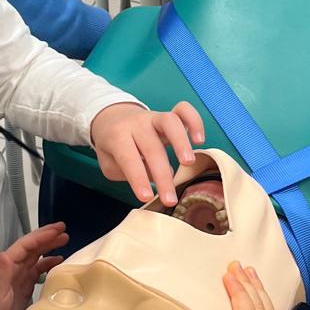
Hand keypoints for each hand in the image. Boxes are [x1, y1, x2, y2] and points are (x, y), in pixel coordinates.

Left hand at [0, 222, 68, 309]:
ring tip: (65, 239)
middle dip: (47, 236)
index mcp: (5, 266)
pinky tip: (59, 260)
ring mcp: (20, 276)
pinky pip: (38, 270)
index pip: (25, 246)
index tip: (57, 230)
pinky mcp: (25, 286)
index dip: (40, 236)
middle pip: (32, 247)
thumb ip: (0, 275)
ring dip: (49, 246)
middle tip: (64, 229)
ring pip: (36, 256)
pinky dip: (49, 263)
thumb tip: (6, 254)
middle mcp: (13, 268)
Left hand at [90, 100, 204, 206]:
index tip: (146, 197)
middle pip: (152, 148)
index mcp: (117, 136)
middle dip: (163, 176)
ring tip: (189, 163)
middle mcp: (137, 124)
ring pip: (170, 122)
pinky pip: (183, 110)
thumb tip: (157, 176)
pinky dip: (195, 121)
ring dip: (181, 142)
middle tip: (170, 199)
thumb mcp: (109, 164)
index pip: (129, 158)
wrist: (111, 117)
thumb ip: (128, 172)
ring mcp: (153, 116)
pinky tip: (199, 140)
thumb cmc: (112, 146)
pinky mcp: (168, 113)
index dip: (138, 178)